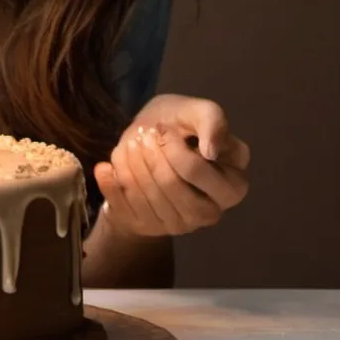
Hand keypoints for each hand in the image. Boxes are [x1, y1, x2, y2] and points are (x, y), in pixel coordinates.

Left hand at [94, 95, 249, 237]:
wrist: (148, 142)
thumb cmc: (181, 124)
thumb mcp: (198, 112)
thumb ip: (213, 122)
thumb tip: (211, 151)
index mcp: (232, 187)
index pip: (194, 170)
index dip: (171, 146)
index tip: (163, 129)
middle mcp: (210, 213)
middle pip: (168, 185)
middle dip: (148, 154)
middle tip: (142, 135)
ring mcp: (179, 225)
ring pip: (145, 197)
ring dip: (129, 164)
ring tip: (129, 144)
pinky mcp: (149, 227)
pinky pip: (123, 207)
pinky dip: (110, 182)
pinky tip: (106, 166)